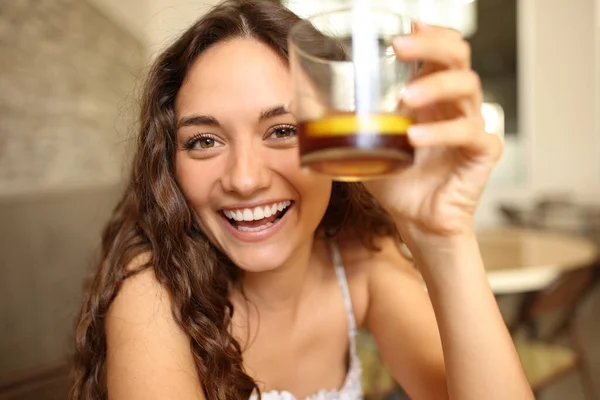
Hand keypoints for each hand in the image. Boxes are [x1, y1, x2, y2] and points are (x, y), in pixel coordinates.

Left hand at [364, 22, 502, 237]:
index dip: (430, 33)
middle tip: (400, 47)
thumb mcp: (368, 143)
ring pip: (467, 88)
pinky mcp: (481, 153)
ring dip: (435, 86)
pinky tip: (415, 137)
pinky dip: (442, 132)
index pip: (442, 50)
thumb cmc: (396, 180)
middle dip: (431, 44)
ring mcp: (471, 125)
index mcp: (432, 96)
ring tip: (406, 98)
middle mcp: (455, 105)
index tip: (407, 24)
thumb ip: (349, 121)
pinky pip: (470, 134)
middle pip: (458, 57)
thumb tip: (306, 105)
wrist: (415, 219)